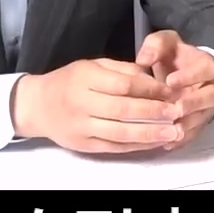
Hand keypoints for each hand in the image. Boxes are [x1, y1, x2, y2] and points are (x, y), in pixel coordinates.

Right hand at [12, 58, 183, 153]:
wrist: (36, 106)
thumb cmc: (69, 81)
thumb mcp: (93, 65)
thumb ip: (123, 70)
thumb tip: (154, 78)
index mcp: (85, 78)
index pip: (123, 85)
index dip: (150, 88)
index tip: (170, 90)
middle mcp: (82, 103)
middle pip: (123, 110)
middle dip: (154, 112)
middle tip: (177, 112)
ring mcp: (81, 127)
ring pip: (120, 133)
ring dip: (150, 134)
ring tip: (173, 132)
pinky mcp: (83, 145)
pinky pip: (114, 147)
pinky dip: (136, 146)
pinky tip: (154, 142)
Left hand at [136, 29, 213, 148]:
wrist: (183, 72)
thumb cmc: (173, 57)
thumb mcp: (165, 43)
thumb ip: (156, 45)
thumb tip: (143, 59)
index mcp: (206, 66)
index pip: (204, 70)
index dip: (189, 76)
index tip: (170, 81)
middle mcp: (211, 88)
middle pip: (209, 98)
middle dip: (192, 104)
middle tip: (174, 109)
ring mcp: (207, 108)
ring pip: (203, 118)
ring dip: (188, 125)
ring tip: (171, 131)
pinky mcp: (199, 123)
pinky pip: (195, 133)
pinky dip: (182, 140)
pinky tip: (167, 144)